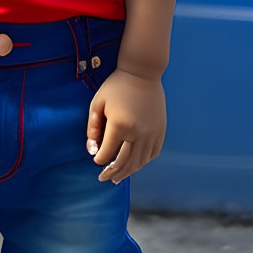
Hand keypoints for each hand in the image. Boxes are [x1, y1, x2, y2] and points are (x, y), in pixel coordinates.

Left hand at [85, 68, 166, 182]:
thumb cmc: (116, 87)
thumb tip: (92, 149)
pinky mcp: (160, 131)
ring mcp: (151, 133)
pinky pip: (152, 153)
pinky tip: (134, 166)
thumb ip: (93, 127)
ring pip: (139, 161)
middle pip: (124, 162)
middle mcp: (137, 133)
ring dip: (128, 172)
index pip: (108, 153)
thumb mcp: (98, 103)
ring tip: (118, 178)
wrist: (142, 73)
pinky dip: (143, 162)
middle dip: (112, 173)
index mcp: (120, 125)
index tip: (96, 161)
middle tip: (104, 179)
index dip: (100, 160)